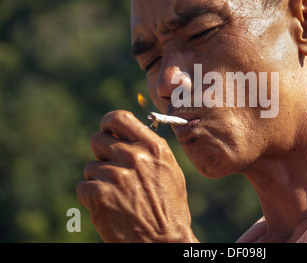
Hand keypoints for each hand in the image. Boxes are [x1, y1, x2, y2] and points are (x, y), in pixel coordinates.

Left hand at [76, 110, 197, 242]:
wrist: (163, 242)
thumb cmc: (169, 208)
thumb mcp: (170, 171)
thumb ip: (149, 150)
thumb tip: (127, 135)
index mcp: (153, 147)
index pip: (119, 118)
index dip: (107, 123)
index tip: (106, 131)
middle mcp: (135, 156)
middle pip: (97, 139)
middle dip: (102, 154)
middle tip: (113, 173)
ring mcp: (116, 175)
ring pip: (91, 167)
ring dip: (99, 181)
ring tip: (118, 197)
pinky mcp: (99, 194)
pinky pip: (83, 187)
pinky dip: (92, 198)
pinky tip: (109, 208)